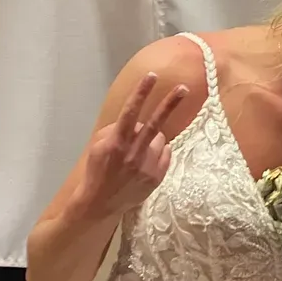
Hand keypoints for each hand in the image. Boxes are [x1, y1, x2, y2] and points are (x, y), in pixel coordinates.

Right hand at [79, 73, 187, 219]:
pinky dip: (158, 153)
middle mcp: (134, 153)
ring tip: (138, 153)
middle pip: (156, 122)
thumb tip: (136, 123)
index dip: (141, 92)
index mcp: (117, 142)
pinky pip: (165, 154)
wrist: (100, 204)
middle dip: (170, 102)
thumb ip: (115, 130)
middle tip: (183, 88)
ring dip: (152, 140)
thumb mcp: (98, 146)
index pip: (130, 111)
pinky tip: (146, 161)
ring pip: (159, 139)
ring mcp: (147, 166)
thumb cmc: (97, 170)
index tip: (151, 76)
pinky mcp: (156, 177)